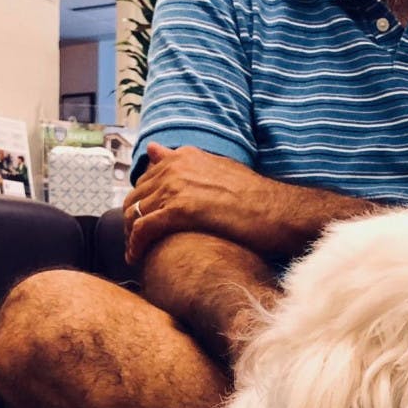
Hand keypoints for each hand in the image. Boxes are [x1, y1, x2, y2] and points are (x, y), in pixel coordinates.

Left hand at [123, 144, 264, 264]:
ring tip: (135, 255)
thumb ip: (186, 161)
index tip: (143, 224)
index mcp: (184, 156)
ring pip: (135, 213)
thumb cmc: (257, 198)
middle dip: (132, 222)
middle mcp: (175, 167)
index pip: (146, 180)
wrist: (277, 211)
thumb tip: (155, 149)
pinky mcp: (180, 210)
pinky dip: (135, 245)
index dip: (142, 204)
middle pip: (136, 197)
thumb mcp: (219, 169)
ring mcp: (176, 187)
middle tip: (137, 245)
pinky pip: (144, 229)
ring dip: (131, 237)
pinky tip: (137, 258)